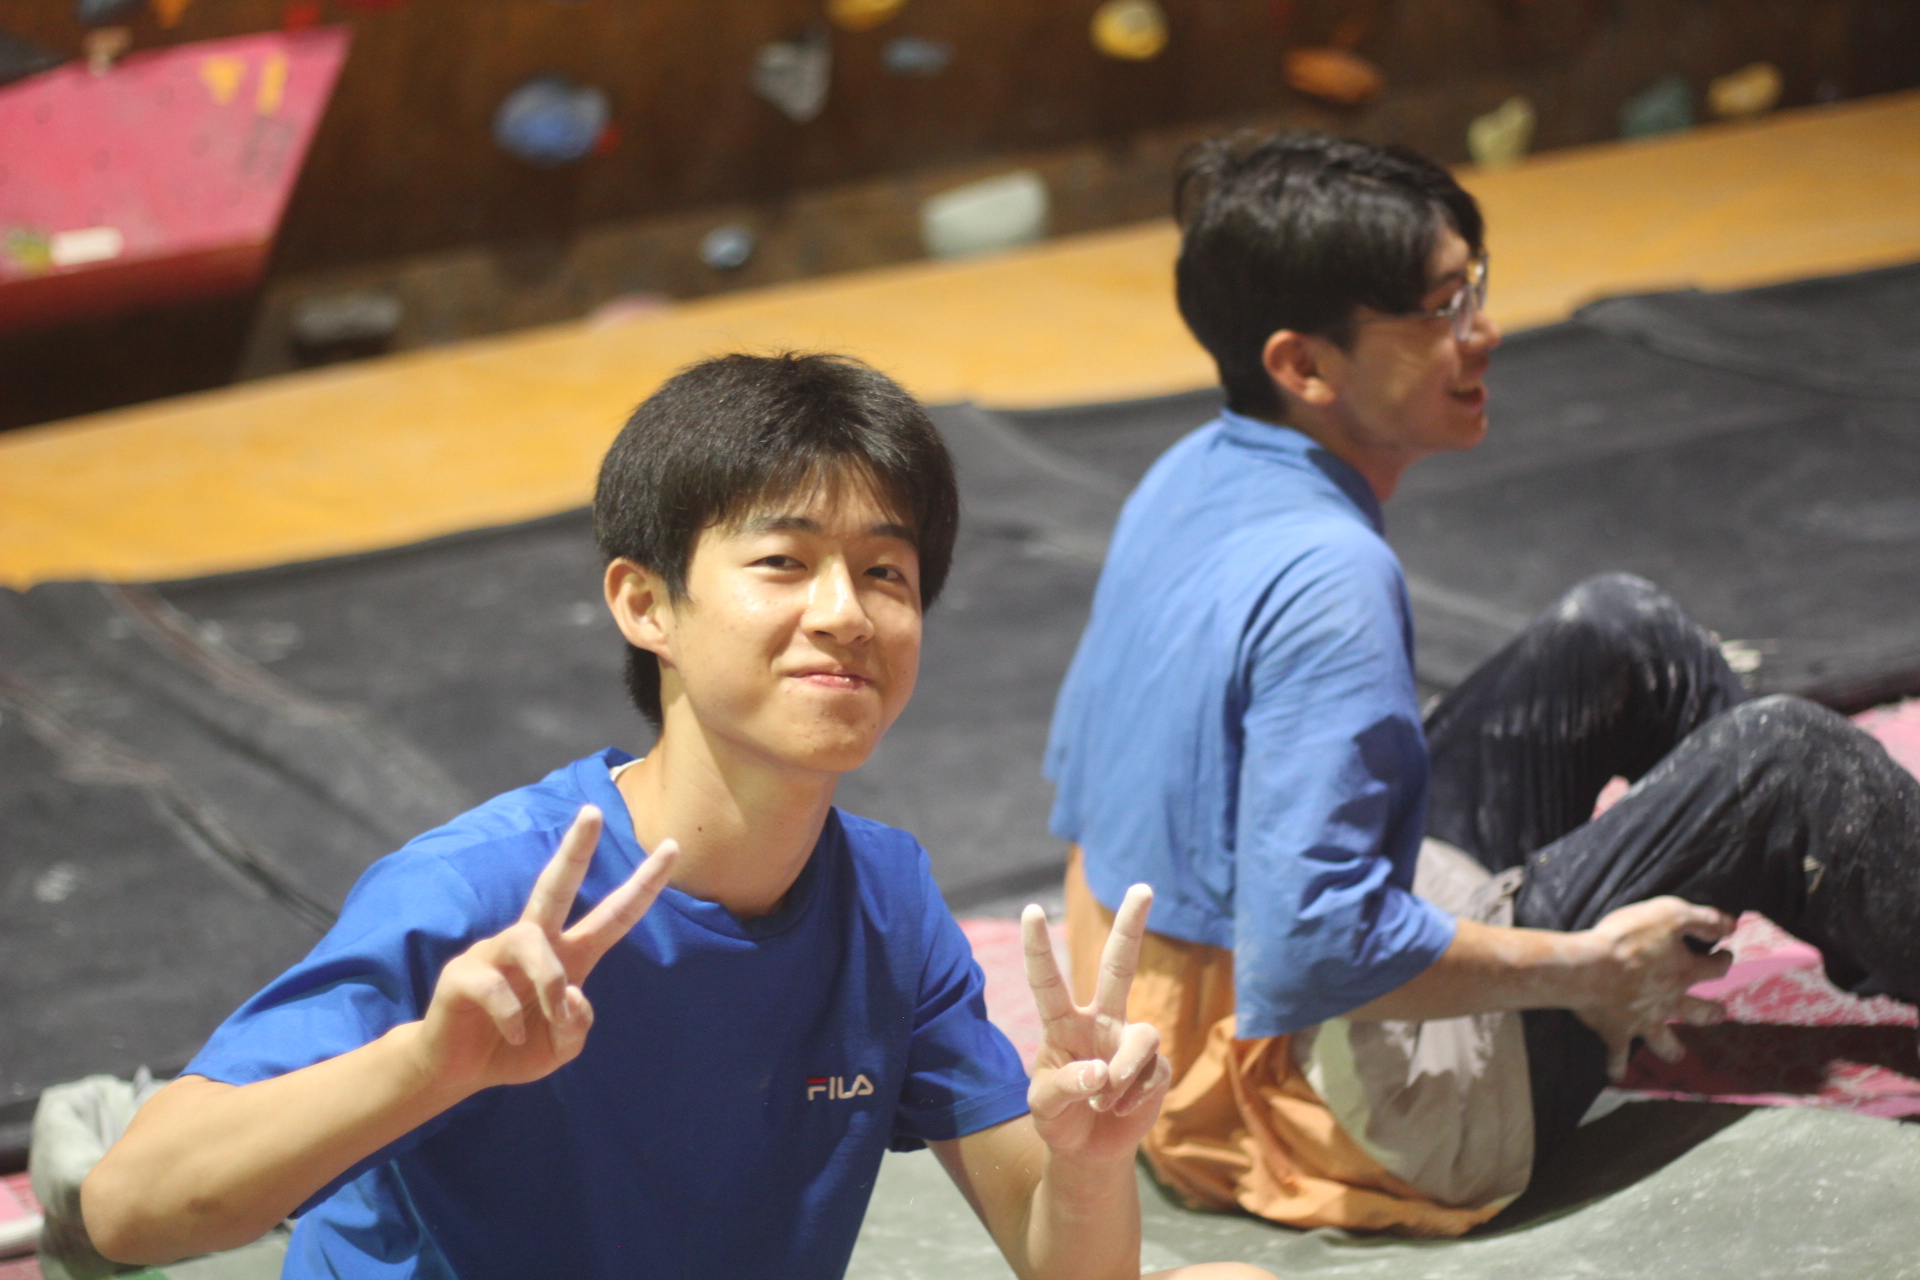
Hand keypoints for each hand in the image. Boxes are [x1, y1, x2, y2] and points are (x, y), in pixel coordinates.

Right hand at [418, 805, 676, 1093]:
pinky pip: (496, 986)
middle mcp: (533, 943)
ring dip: (549, 981)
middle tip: (593, 812)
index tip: (672, 846)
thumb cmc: (515, 1047)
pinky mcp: (462, 974)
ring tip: (552, 1013)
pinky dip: (513, 1017)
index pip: (613, 915)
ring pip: (530, 940)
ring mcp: (494, 954)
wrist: (458, 1072)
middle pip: (555, 885)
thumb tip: (572, 994)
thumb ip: (577, 1025)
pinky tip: (513, 1034)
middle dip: (575, 848)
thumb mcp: (561, 1047)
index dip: (643, 884)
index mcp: (568, 955)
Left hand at [1021, 885, 1172, 1165]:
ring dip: (1122, 1075)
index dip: (1038, 947)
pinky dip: (1133, 1097)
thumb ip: (1063, 1085)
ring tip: (1103, 1101)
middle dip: (1130, 927)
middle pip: (1117, 966)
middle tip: (1142, 887)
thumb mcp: (1043, 1106)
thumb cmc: (1057, 1119)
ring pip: (1142, 1036)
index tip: (1031, 909)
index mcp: (1062, 1024)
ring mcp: (1129, 1041)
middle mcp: (1099, 1022)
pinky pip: (1153, 1073)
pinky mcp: (1155, 1067)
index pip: (1048, 981)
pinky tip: (1119, 1112)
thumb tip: (1101, 1071)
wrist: (1087, 1153)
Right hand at [1573, 896, 1734, 1079]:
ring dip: (1671, 1048)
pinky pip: (1617, 1055)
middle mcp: (1669, 1002)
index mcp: (1684, 973)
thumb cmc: (1628, 938)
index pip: (1714, 968)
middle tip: (1720, 1013)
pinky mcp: (1616, 1031)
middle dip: (1711, 1012)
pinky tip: (1616, 1076)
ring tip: (1677, 1054)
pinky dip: (1617, 1066)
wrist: (1589, 968)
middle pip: (1698, 1011)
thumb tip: (1732, 925)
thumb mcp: (1670, 914)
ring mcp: (1643, 1021)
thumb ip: (1703, 919)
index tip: (1726, 954)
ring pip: (1664, 1041)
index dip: (1723, 961)